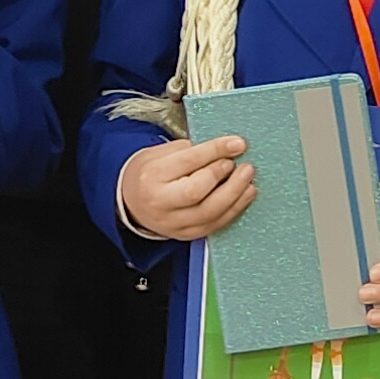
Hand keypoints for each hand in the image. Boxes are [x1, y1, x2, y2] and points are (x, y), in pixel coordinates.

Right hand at [117, 133, 253, 242]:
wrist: (131, 202)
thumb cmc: (149, 174)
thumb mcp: (161, 153)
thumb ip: (190, 151)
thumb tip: (224, 149)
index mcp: (152, 176)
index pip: (188, 162)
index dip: (216, 151)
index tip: (238, 143)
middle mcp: (161, 202)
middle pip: (197, 192)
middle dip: (225, 177)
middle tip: (242, 165)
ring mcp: (173, 223)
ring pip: (210, 213)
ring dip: (236, 195)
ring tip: (248, 178)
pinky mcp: (186, 234)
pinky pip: (215, 225)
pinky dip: (234, 210)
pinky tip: (245, 195)